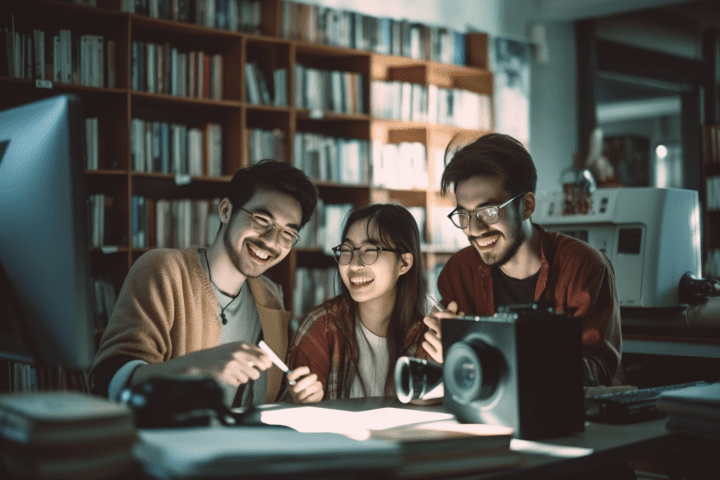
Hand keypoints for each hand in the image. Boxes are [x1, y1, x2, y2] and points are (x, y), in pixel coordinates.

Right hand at [131, 342, 271, 387]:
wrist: (196, 363)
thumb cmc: (216, 357)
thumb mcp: (232, 349)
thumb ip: (248, 353)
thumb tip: (266, 361)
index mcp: (241, 344)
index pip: (262, 353)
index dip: (266, 361)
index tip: (267, 365)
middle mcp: (238, 352)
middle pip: (259, 367)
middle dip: (256, 371)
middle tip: (250, 372)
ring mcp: (232, 363)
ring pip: (249, 377)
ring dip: (242, 377)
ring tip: (231, 372)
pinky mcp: (226, 374)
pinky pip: (238, 382)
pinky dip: (233, 381)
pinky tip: (224, 376)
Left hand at [286, 366, 323, 403]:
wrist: (303, 400)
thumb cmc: (296, 391)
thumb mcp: (292, 385)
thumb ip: (291, 380)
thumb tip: (290, 377)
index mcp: (306, 374)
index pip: (305, 369)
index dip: (298, 373)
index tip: (290, 378)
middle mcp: (313, 378)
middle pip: (311, 378)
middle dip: (300, 385)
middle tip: (294, 390)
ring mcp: (318, 385)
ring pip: (311, 388)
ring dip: (301, 395)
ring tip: (298, 398)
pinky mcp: (320, 393)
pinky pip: (311, 397)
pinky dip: (305, 400)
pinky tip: (303, 400)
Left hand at [422, 301, 461, 363]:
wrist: (465, 360)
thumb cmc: (458, 340)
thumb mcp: (458, 327)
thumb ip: (454, 314)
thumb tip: (453, 303)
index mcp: (454, 328)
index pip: (442, 314)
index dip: (438, 313)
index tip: (436, 315)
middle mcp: (447, 336)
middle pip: (430, 322)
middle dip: (429, 321)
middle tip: (428, 320)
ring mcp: (442, 347)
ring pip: (427, 334)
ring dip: (430, 335)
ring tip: (435, 337)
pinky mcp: (438, 356)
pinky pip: (425, 345)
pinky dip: (427, 345)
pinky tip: (432, 345)